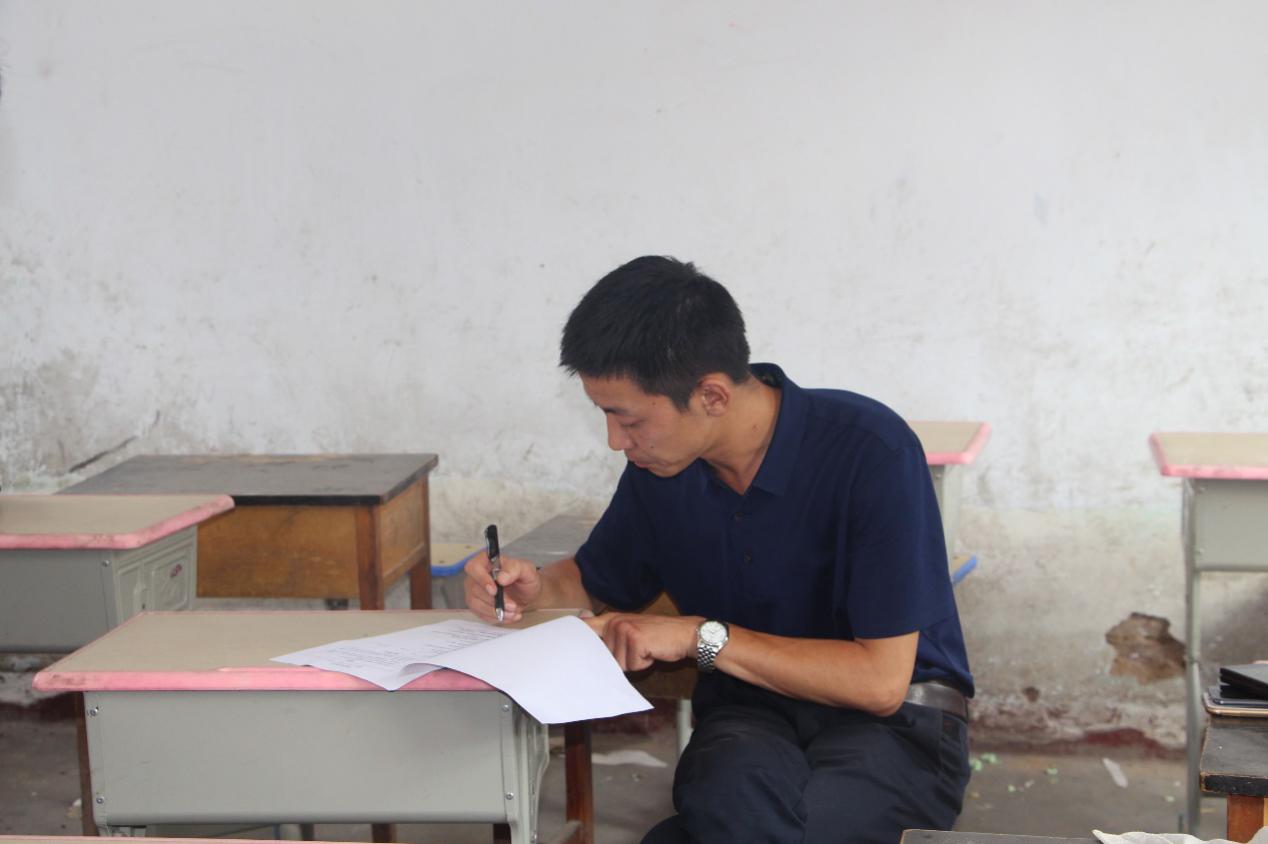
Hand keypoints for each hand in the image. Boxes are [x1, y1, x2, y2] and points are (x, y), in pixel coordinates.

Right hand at [463, 551, 539, 623]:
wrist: (527, 593)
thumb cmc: (525, 577)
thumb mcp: (526, 569)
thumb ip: (515, 569)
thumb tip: (501, 578)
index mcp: (485, 561)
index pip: (473, 567)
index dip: (481, 579)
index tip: (495, 590)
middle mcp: (476, 576)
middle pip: (475, 589)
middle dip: (495, 601)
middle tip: (513, 606)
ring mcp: (474, 592)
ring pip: (476, 604)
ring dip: (495, 612)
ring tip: (514, 613)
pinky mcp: (477, 606)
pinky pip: (481, 615)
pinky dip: (496, 618)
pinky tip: (509, 616)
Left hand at [584, 613, 701, 670]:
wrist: (684, 633)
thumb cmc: (658, 636)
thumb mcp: (632, 630)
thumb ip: (611, 636)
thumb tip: (589, 646)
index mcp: (611, 619)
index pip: (584, 627)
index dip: (575, 638)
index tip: (565, 649)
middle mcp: (615, 623)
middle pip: (604, 656)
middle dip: (622, 659)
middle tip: (638, 649)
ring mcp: (624, 630)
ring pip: (618, 664)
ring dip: (634, 662)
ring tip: (646, 649)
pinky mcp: (635, 641)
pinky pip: (632, 666)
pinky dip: (644, 664)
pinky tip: (652, 651)